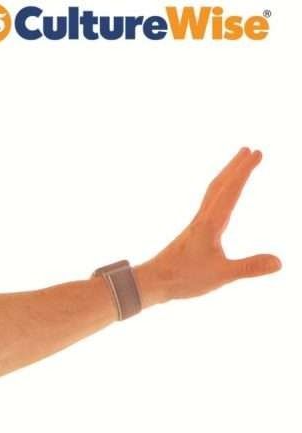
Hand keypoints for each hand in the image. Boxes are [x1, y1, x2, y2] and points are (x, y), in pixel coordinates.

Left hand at [141, 147, 280, 302]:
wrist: (152, 282)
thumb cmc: (183, 278)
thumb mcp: (221, 275)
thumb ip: (249, 267)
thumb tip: (279, 262)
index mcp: (210, 224)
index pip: (231, 191)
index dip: (244, 171)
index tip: (257, 153)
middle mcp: (203, 219)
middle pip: (220, 185)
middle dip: (236, 166)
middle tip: (250, 150)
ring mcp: (196, 225)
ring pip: (213, 193)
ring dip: (226, 177)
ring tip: (237, 165)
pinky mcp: (193, 233)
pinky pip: (209, 204)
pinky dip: (219, 193)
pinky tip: (221, 200)